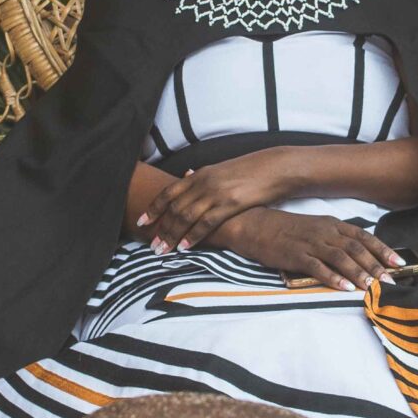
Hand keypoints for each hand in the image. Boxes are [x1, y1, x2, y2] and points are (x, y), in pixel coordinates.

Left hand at [136, 155, 303, 252]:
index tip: (140, 222)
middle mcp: (204, 182)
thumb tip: (186, 176)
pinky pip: (206, 222)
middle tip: (151, 245)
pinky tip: (185, 247)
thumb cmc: (251, 170)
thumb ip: (202, 175)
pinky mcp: (230, 204)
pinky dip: (193, 236)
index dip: (153, 208)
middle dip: (160, 228)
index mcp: (200, 174)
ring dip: (172, 235)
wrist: (276, 167)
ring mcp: (216, 193)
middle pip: (174, 208)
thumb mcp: (222, 169)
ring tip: (162, 250)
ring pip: (186, 216)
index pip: (169, 192)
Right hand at [218, 207, 401, 292]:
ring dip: (358, 273)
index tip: (398, 262)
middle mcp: (325, 232)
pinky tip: (344, 287)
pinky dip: (333, 277)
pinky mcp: (296, 255)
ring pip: (341, 257)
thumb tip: (358, 254)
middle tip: (389, 281)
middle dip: (375, 265)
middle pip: (356, 248)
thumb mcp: (316, 228)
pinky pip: (318, 267)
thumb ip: (335, 239)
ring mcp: (310, 243)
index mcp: (332, 224)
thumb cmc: (287, 229)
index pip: (363, 236)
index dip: (382, 249)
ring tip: (372, 287)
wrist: (256, 225)